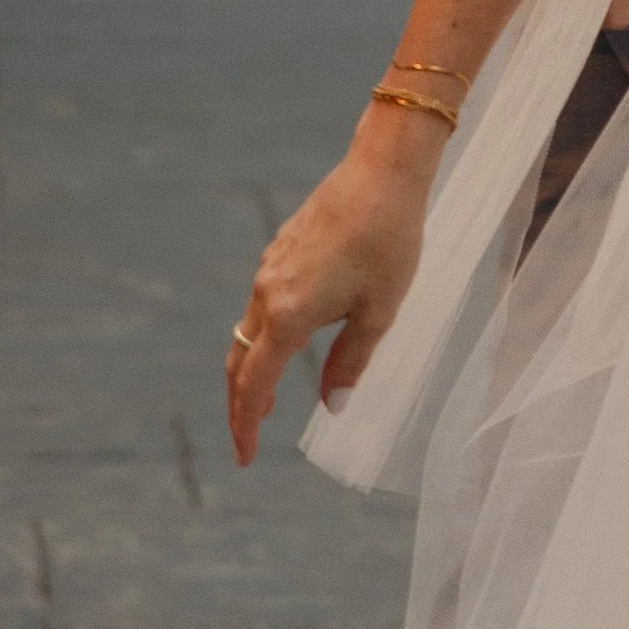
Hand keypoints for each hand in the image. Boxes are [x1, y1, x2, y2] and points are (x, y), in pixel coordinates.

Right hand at [225, 113, 436, 466]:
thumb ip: (350, 362)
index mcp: (288, 315)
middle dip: (241, 403)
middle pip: (240, 361)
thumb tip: (332, 405)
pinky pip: (262, 302)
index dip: (246, 425)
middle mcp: (268, 292)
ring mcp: (271, 267)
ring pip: (249, 330)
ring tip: (269, 398)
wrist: (383, 171)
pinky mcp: (281, 248)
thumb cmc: (389, 242)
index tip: (245, 457)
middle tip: (249, 436)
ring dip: (253, 367)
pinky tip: (289, 338)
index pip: (254, 384)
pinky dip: (265, 333)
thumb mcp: (379, 312)